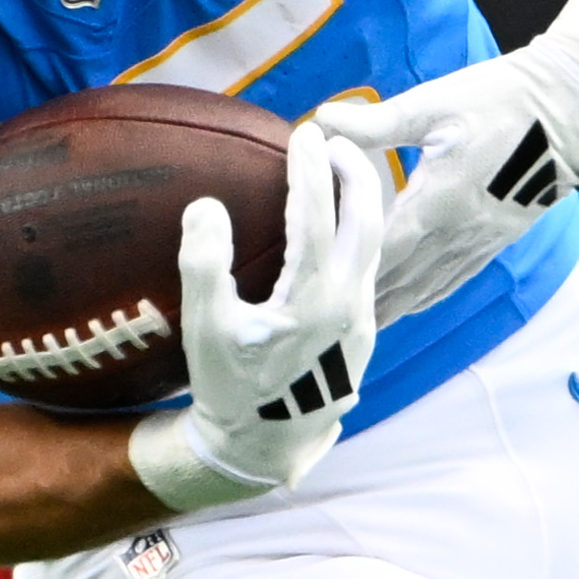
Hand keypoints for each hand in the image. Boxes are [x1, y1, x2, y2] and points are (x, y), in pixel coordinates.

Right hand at [127, 121, 384, 513]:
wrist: (268, 446)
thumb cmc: (230, 389)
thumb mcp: (205, 330)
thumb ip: (204, 265)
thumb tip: (207, 205)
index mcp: (312, 299)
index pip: (316, 216)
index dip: (309, 169)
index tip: (302, 132)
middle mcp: (349, 304)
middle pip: (366, 220)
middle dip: (354, 172)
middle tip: (334, 138)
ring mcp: (362, 319)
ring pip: (374, 244)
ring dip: (361, 202)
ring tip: (341, 171)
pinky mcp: (363, 331)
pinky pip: (368, 267)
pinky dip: (358, 234)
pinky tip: (339, 228)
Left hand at [312, 0, 578, 317]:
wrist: (571, 108)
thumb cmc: (501, 98)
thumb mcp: (435, 103)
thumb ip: (376, 122)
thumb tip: (323, 122)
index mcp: (440, 199)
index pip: (385, 246)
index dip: (353, 267)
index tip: (321, 285)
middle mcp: (462, 230)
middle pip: (405, 276)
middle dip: (368, 298)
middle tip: (329, 323)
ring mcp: (484, 238)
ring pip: (432, 284)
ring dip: (398, 305)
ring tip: (364, 327)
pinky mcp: (501, 236)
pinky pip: (460, 276)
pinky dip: (433, 294)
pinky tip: (416, 303)